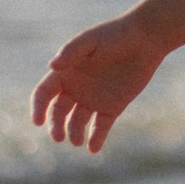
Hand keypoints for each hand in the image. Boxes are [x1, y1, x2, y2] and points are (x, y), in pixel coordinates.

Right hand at [31, 18, 165, 152]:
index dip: (38, 108)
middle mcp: (76, 89)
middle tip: (59, 137)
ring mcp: (93, 99)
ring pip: (77, 123)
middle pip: (58, 113)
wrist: (146, 39)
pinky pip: (101, 127)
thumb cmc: (115, 35)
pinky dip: (96, 139)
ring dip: (74, 133)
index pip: (44, 94)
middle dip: (55, 126)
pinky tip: (93, 148)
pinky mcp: (112, 107)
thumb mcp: (91, 40)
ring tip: (77, 141)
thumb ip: (71, 52)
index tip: (38, 121)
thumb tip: (52, 66)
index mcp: (65, 73)